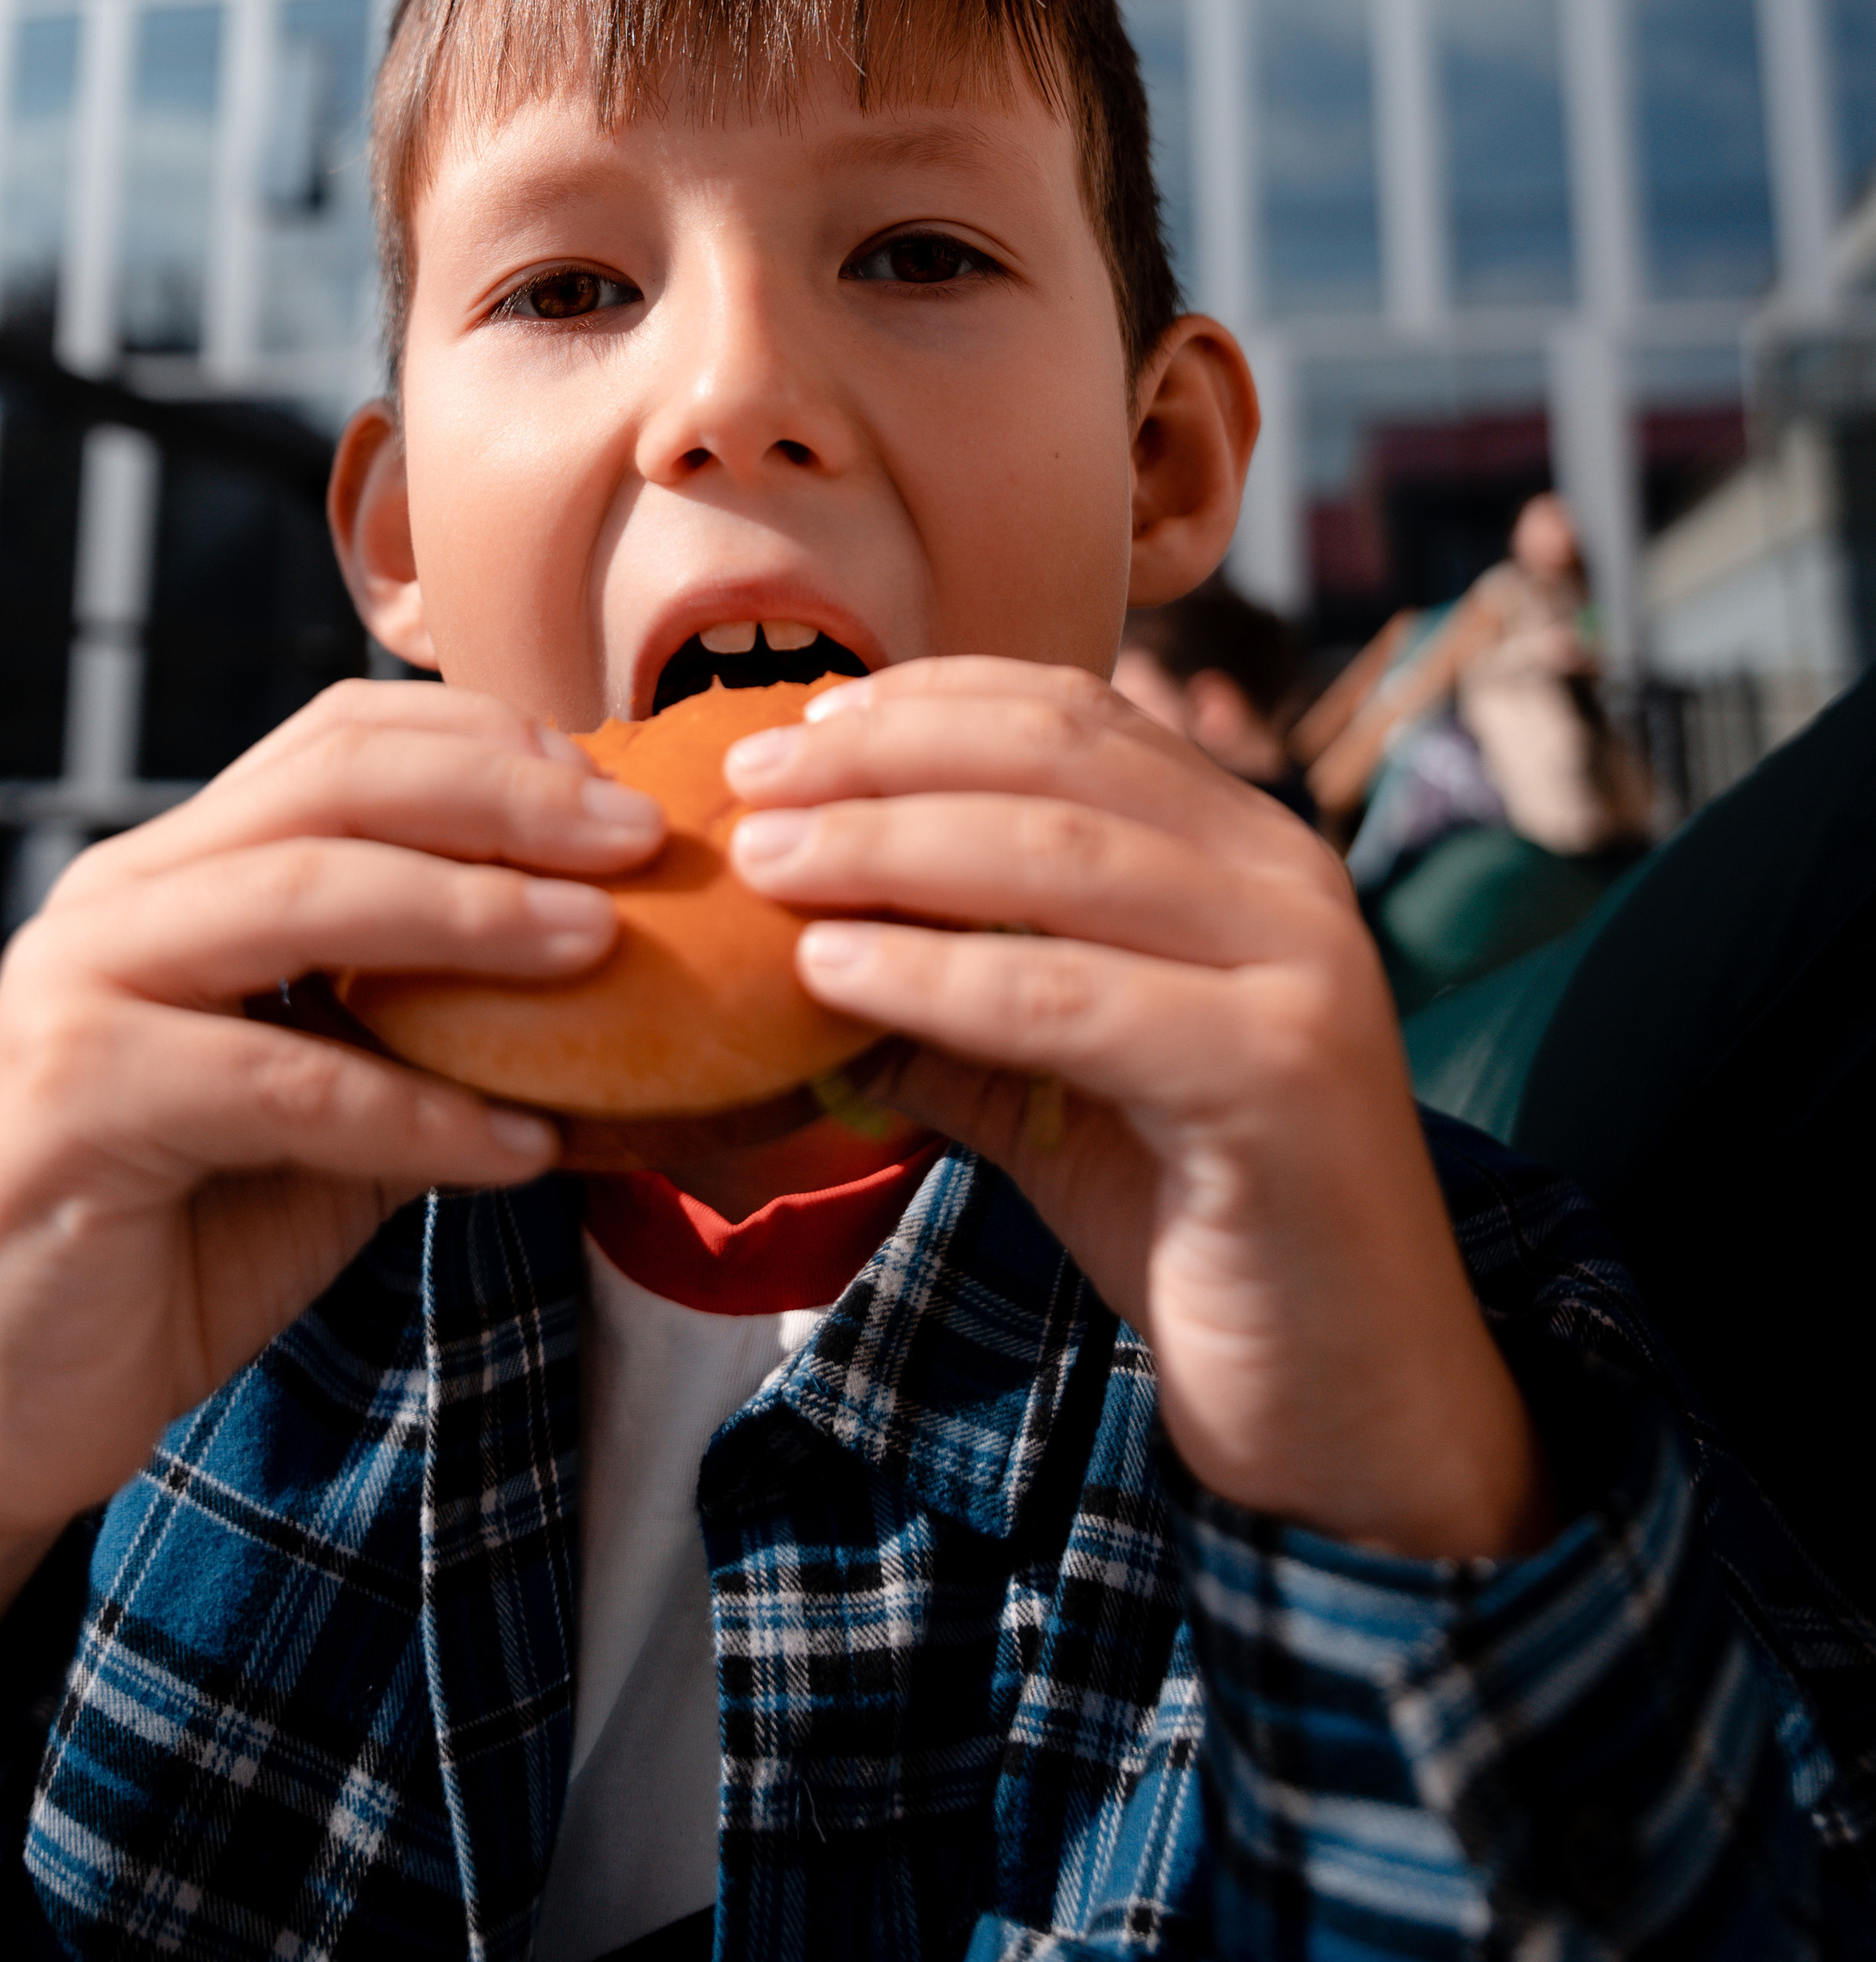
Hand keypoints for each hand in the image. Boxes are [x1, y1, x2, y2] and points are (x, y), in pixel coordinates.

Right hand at [0, 682, 659, 1740]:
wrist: (1, 1411)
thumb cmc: (186, 1244)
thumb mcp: (337, 1114)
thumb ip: (437, 1031)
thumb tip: (624, 979)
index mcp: (173, 869)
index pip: (337, 740)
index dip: (485, 745)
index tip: (618, 792)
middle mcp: (114, 896)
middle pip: (330, 785)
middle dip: (500, 800)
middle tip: (636, 839)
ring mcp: (77, 988)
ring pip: (299, 900)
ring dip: (471, 915)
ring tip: (602, 947)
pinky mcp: (68, 1102)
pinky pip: (283, 1083)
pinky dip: (419, 1113)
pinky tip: (527, 1148)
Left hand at [726, 660, 1551, 1563]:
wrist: (1354, 1403)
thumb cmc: (1201, 1232)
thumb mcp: (1057, 1088)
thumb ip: (955, 1006)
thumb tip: (793, 942)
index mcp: (1246, 851)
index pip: (1075, 714)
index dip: (928, 701)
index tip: (799, 719)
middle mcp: (1287, 880)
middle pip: (1058, 758)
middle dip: (884, 754)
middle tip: (750, 777)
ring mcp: (1297, 969)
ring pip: (1059, 854)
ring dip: (886, 844)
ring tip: (766, 861)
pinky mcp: (1277, 1075)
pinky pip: (1071, 999)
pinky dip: (936, 976)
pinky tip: (833, 972)